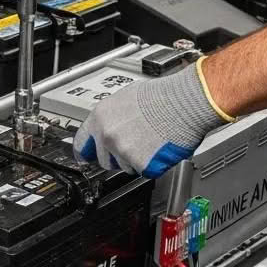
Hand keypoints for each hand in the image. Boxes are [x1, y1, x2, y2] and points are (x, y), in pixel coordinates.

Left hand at [73, 62, 228, 177]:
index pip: (81, 143)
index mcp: (100, 117)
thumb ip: (111, 116)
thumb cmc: (162, 95)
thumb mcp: (126, 97)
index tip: (86, 156)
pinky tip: (159, 147)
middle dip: (117, 156)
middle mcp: (107, 135)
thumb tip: (106, 124)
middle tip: (135, 143)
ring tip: (151, 140)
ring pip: (124, 166)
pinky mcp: (140, 164)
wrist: (185, 102)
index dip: (86, 151)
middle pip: (104, 159)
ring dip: (136, 160)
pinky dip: (152, 164)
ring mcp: (123, 151)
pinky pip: (144, 171)